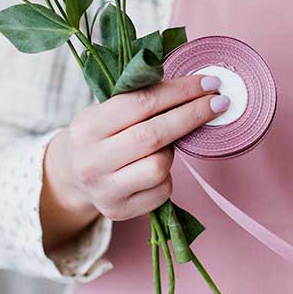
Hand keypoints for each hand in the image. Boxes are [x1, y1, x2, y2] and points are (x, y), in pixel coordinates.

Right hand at [40, 75, 229, 250]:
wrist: (73, 176)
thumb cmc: (103, 136)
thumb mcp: (108, 111)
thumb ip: (142, 99)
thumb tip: (197, 86)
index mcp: (87, 126)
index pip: (142, 102)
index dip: (181, 91)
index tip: (210, 83)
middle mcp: (91, 160)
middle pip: (154, 134)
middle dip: (193, 114)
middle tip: (220, 102)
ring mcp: (104, 189)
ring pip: (159, 166)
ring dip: (173, 151)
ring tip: (166, 144)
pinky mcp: (119, 210)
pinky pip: (162, 190)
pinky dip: (168, 177)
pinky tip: (157, 168)